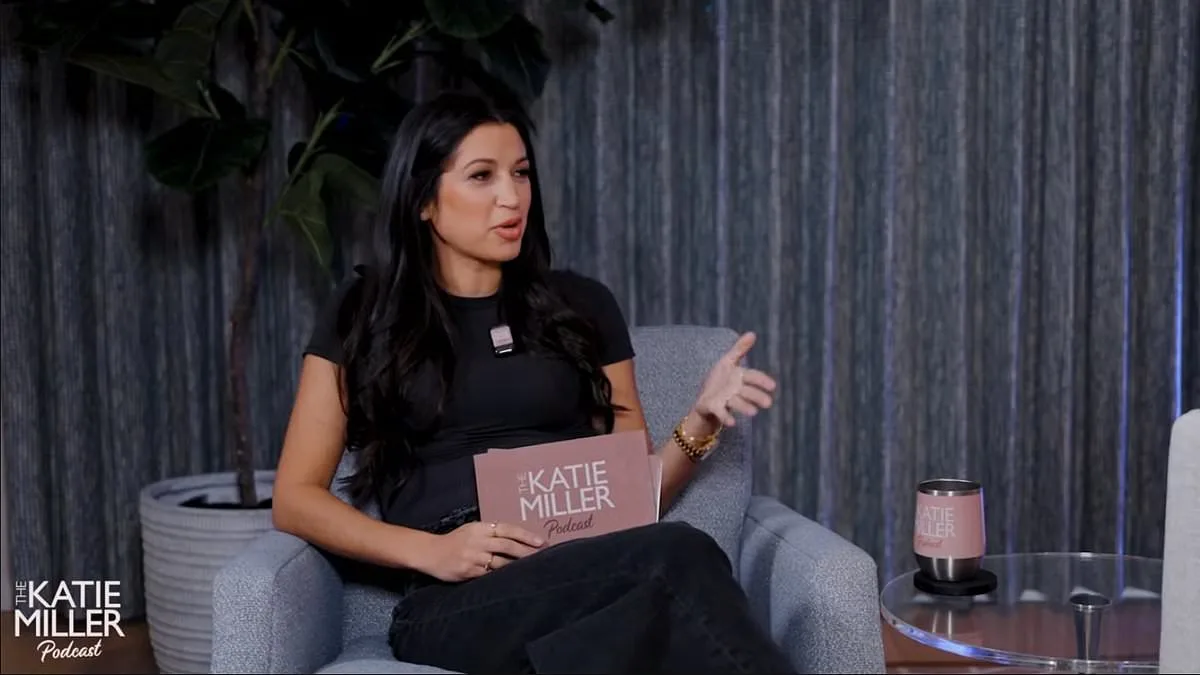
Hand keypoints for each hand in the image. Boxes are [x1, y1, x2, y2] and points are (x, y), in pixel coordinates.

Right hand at [419, 521, 544, 581]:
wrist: (431, 553)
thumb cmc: (454, 541)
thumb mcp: (471, 530)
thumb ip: (490, 532)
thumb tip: (515, 538)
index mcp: (480, 528)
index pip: (507, 529)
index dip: (525, 535)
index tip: (541, 541)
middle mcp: (478, 541)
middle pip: (507, 546)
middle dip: (526, 552)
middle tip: (543, 556)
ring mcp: (474, 557)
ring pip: (501, 562)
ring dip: (517, 566)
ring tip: (532, 569)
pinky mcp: (469, 572)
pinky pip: (490, 575)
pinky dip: (503, 577)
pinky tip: (513, 580)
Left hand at [689, 332, 777, 432]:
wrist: (704, 396)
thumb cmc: (720, 379)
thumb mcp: (728, 361)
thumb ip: (740, 349)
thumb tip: (753, 333)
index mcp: (739, 377)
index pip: (753, 377)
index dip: (762, 381)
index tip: (772, 386)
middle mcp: (735, 390)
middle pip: (747, 392)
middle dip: (757, 397)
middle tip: (768, 403)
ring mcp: (726, 400)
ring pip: (737, 403)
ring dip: (745, 407)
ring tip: (753, 412)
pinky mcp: (715, 407)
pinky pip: (721, 412)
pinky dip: (726, 417)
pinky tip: (732, 423)